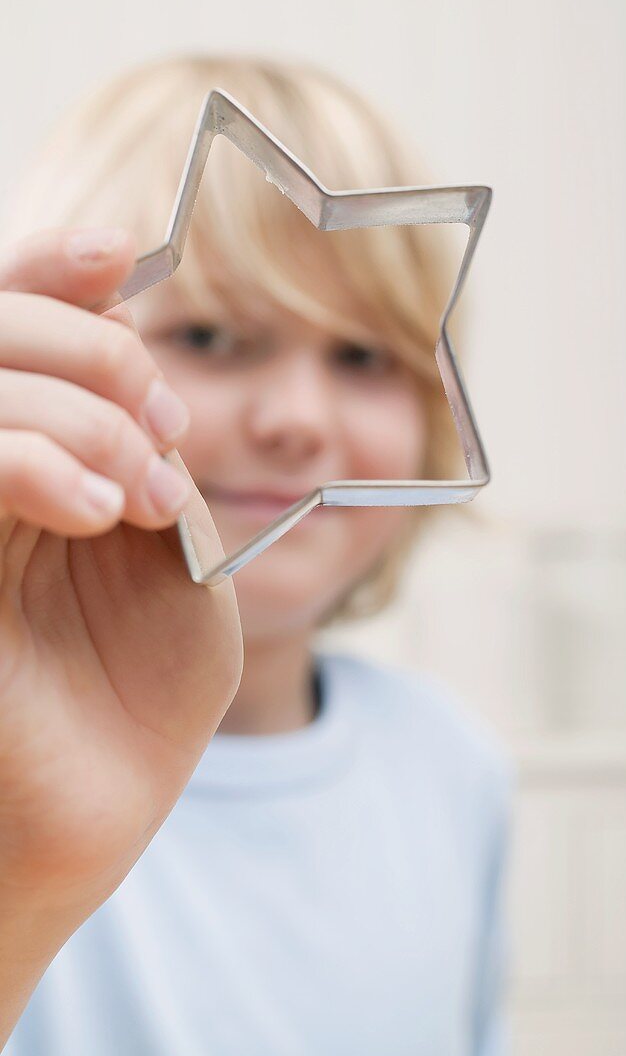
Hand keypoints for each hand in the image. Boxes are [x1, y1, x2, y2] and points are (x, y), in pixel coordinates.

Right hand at [0, 228, 242, 916]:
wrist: (103, 800)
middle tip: (159, 422)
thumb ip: (149, 452)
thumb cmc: (144, 683)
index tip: (117, 255)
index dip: (50, 272)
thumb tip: (134, 355)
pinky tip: (98, 507)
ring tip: (139, 490)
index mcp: (31, 456)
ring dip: (70, 409)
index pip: (12, 327)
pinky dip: (28, 458)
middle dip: (84, 350)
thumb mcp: (178, 549)